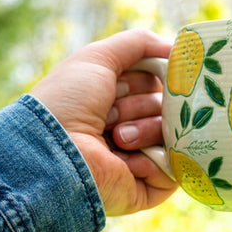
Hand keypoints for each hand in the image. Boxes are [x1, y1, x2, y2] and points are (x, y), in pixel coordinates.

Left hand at [30, 29, 176, 215]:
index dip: (145, 79)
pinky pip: (174, 168)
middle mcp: (129, 129)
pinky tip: (125, 162)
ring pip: (173, 135)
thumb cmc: (69, 103)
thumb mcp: (98, 58)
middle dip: (140, 106)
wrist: (54, 153)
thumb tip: (176, 48)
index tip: (125, 83)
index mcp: (117, 103)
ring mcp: (140, 159)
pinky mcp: (148, 188)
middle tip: (111, 114)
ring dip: (144, 131)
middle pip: (165, 108)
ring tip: (117, 139)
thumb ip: (139, 43)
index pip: (154, 84)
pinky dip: (152, 160)